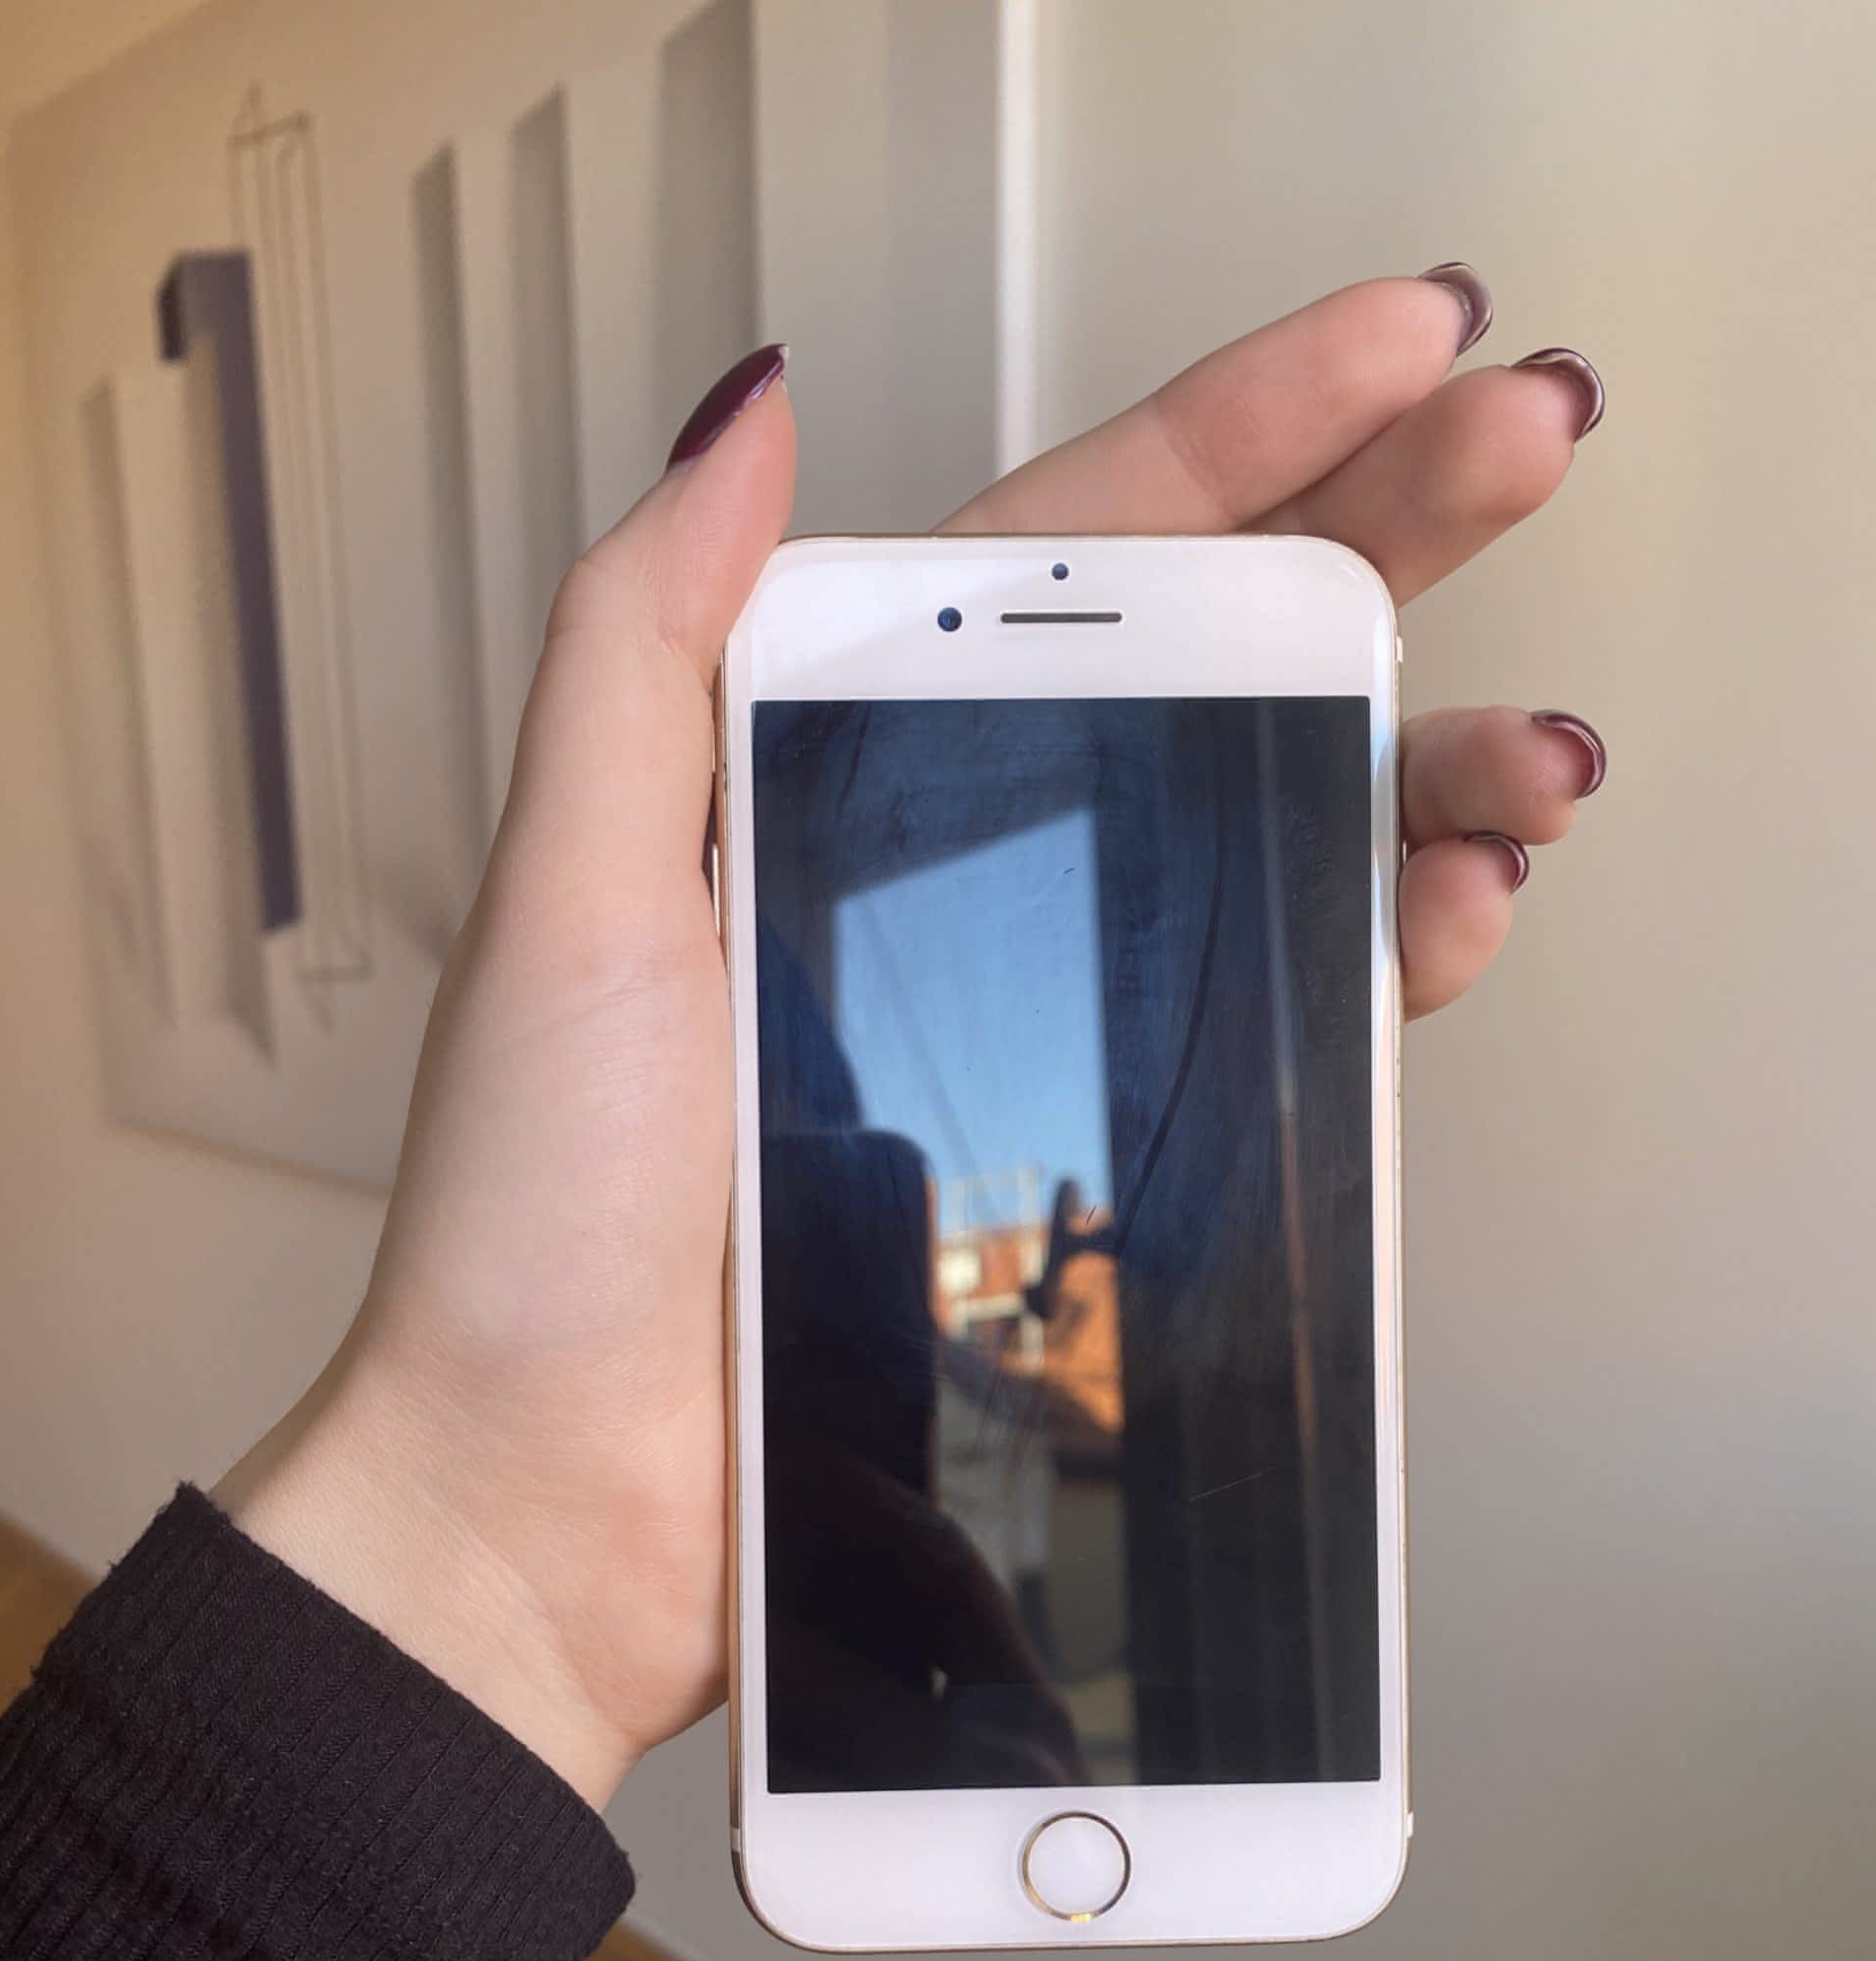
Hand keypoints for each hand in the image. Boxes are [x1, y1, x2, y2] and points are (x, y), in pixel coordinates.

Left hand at [217, 278, 1605, 1803]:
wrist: (566, 1503)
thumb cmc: (537, 1222)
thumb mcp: (569, 897)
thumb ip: (647, 649)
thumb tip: (747, 415)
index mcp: (826, 772)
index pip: (1063, 555)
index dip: (1238, 433)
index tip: (1399, 349)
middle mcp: (952, 872)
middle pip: (1207, 666)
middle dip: (1384, 548)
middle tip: (1531, 448)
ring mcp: (1037, 1012)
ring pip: (1273, 841)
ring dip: (1423, 773)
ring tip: (1531, 755)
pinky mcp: (1089, 1153)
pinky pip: (1272, 1018)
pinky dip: (1380, 952)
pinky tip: (1447, 910)